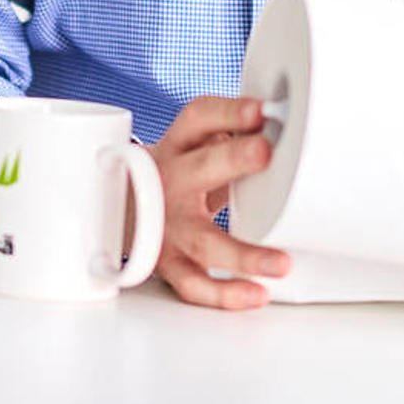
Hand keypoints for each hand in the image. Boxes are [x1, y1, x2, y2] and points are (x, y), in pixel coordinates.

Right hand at [146, 96, 290, 310]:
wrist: (122, 211)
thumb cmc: (174, 178)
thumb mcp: (192, 148)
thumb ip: (227, 138)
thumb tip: (279, 128)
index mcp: (178, 147)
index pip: (198, 119)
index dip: (227, 112)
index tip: (258, 110)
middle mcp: (170, 182)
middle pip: (200, 169)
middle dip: (233, 159)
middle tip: (265, 152)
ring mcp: (168, 227)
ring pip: (203, 241)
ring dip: (243, 253)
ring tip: (281, 262)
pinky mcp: (169, 263)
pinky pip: (195, 283)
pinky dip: (225, 294)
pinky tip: (256, 294)